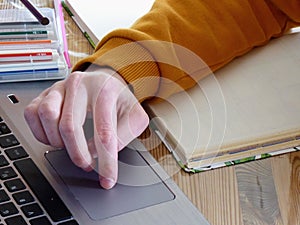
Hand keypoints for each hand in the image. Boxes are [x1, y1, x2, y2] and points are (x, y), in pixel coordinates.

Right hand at [24, 67, 148, 188]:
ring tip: (72, 146)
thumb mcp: (134, 116)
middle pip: (70, 126)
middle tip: (87, 165)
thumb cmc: (118, 100)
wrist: (104, 82)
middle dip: (78, 154)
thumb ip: (124, 136)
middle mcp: (79, 85)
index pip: (104, 131)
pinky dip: (41, 133)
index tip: (107, 178)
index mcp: (105, 90)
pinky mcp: (44, 94)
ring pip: (47, 117)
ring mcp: (59, 88)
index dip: (105, 160)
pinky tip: (57, 137)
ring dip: (58, 140)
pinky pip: (32, 114)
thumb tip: (101, 155)